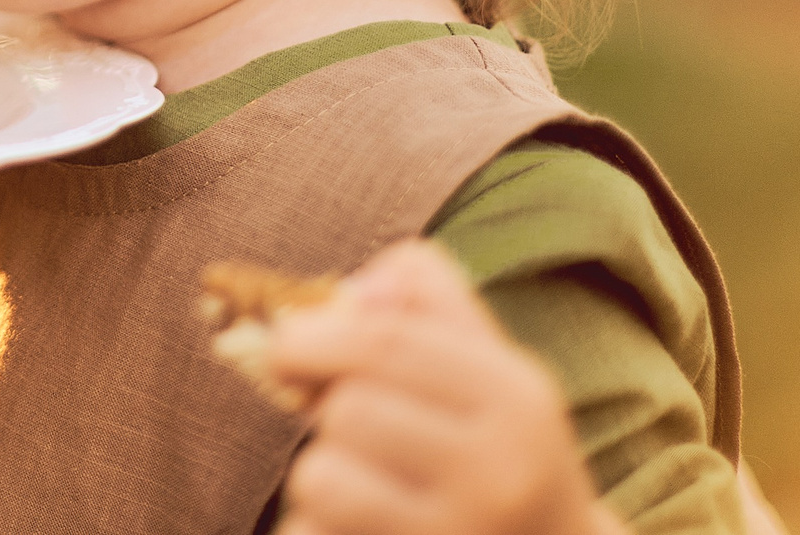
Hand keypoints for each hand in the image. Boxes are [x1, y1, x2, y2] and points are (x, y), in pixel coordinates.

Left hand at [264, 240, 618, 534]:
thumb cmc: (506, 454)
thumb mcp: (494, 372)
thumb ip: (430, 305)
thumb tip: (355, 289)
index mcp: (516, 402)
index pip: (388, 344)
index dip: (315, 337)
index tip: (284, 346)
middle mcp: (498, 475)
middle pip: (348, 411)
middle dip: (328, 412)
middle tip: (351, 431)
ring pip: (322, 478)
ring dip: (322, 476)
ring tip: (366, 489)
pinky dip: (317, 529)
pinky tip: (366, 531)